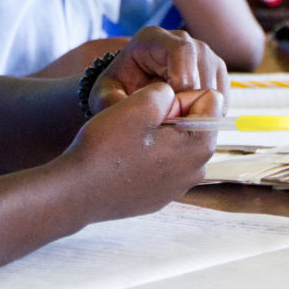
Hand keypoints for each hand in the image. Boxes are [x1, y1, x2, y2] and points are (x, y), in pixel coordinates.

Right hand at [66, 81, 219, 219]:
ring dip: (161, 135)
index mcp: (199, 146)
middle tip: (140, 120)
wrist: (77, 191)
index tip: (154, 106)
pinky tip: (125, 159)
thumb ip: (168, 91)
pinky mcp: (159, 197)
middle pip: (196, 125)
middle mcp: (196, 170)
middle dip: (174, 115)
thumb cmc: (107, 147)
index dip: (181, 94)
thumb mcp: (139, 104)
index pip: (211, 101)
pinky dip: (150, 157)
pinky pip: (163, 166)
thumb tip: (175, 97)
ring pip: (178, 145)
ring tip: (130, 139)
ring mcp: (178, 187)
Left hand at [89, 24, 228, 113]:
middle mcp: (183, 40)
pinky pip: (222, 96)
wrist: (129, 92)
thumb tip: (139, 107)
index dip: (183, 79)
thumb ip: (112, 102)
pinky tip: (187, 120)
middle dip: (192, 100)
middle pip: (204, 68)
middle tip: (174, 123)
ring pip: (216, 84)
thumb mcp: (105, 97)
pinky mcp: (215, 72)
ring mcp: (203, 54)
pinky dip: (208, 113)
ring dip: (200, 109)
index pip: (182, 50)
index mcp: (154, 38)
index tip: (172, 107)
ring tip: (176, 122)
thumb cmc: (117, 92)